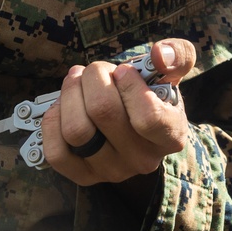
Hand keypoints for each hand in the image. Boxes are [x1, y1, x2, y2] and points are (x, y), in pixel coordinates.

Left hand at [40, 40, 193, 185]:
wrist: (134, 123)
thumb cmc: (150, 94)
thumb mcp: (169, 73)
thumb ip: (177, 55)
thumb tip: (159, 54)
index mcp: (170, 135)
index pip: (148, 117)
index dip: (129, 85)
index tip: (123, 71)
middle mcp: (143, 160)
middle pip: (102, 112)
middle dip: (94, 77)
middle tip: (96, 70)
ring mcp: (112, 171)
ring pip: (76, 130)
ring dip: (70, 94)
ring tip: (77, 82)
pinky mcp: (83, 176)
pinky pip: (56, 152)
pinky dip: (54, 120)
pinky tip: (65, 107)